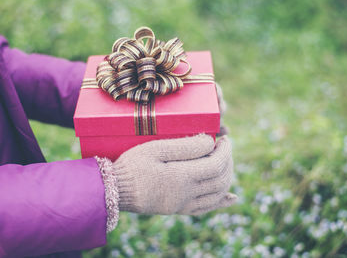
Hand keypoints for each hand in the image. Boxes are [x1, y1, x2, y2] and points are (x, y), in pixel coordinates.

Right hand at [113, 134, 236, 214]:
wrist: (115, 190)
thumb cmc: (133, 165)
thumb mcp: (155, 149)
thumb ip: (184, 146)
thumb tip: (210, 142)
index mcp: (181, 176)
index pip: (216, 164)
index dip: (225, 151)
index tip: (225, 138)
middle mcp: (186, 194)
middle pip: (220, 179)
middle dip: (228, 161)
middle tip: (225, 147)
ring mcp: (183, 204)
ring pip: (217, 194)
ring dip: (227, 178)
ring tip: (225, 162)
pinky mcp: (178, 209)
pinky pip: (206, 208)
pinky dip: (221, 202)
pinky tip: (231, 198)